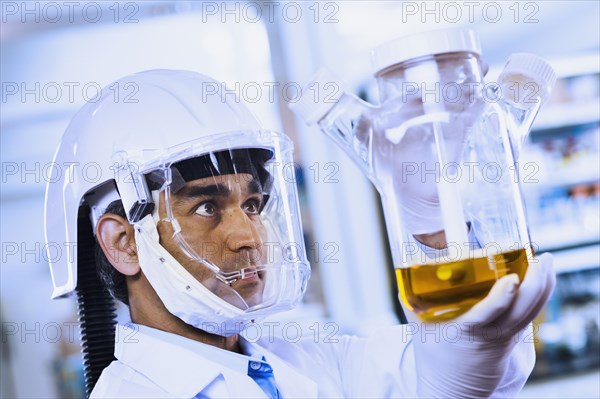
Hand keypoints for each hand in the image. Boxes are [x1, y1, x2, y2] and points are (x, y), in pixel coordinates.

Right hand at [408, 253, 555, 397]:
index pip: (490, 313)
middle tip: (542, 257)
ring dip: (544, 285)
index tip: (513, 278)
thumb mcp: (417, 326)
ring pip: (534, 310)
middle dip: (539, 281)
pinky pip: (532, 314)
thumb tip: (401, 262)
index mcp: (467, 331)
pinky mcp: (514, 339)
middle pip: (524, 309)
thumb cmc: (432, 355)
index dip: (504, 296)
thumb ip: (410, 296)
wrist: (450, 390)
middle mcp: (493, 334)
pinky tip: (541, 278)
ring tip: (546, 261)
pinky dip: (539, 294)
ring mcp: (507, 338)